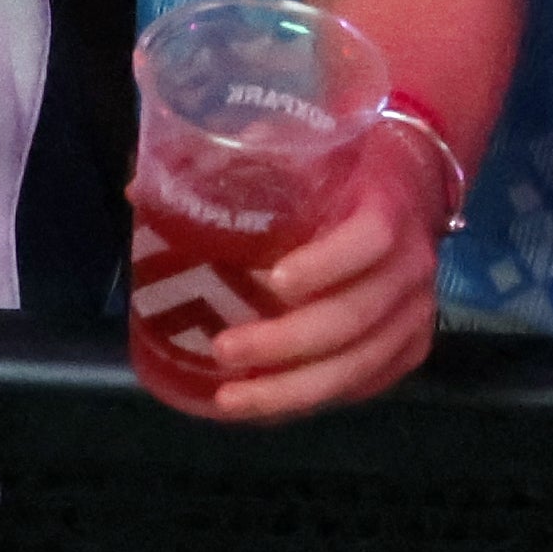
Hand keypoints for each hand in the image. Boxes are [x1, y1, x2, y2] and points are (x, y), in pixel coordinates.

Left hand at [155, 117, 447, 422]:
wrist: (413, 182)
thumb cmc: (338, 164)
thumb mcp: (295, 145)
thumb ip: (228, 161)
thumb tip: (137, 191)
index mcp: (385, 208)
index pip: (367, 239)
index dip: (325, 264)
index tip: (273, 282)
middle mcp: (409, 266)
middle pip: (354, 315)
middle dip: (287, 342)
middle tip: (224, 349)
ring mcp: (415, 312)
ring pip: (360, 363)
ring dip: (295, 388)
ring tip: (231, 399)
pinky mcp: (410, 346)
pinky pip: (366, 383)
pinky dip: (316, 398)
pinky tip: (267, 407)